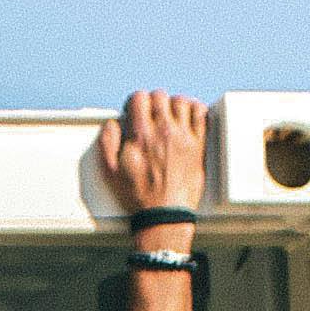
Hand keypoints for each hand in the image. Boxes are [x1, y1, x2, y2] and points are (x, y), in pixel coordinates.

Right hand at [98, 88, 207, 224]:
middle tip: (151, 114)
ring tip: (170, 115)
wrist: (164, 214)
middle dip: (153, 102)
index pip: (139, 98)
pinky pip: (201, 115)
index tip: (136, 111)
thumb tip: (111, 125)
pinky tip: (189, 117)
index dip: (135, 102)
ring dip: (174, 105)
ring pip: (182, 101)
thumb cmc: (139, 195)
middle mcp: (164, 131)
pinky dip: (196, 110)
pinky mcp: (198, 145)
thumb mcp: (111, 171)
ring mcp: (184, 136)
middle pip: (160, 96)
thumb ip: (108, 143)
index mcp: (142, 134)